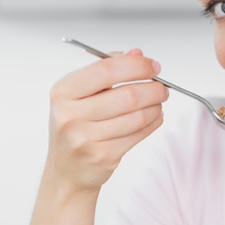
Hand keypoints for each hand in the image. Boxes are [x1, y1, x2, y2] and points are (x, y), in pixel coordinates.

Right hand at [46, 48, 167, 191]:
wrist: (67, 170)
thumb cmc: (75, 127)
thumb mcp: (80, 94)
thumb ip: (106, 70)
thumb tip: (136, 54)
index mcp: (63, 92)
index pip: (105, 70)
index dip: (136, 66)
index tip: (153, 66)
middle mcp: (70, 115)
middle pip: (126, 95)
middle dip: (153, 89)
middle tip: (162, 87)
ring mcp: (85, 138)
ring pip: (137, 116)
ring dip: (155, 107)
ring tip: (157, 103)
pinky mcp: (102, 156)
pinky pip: (138, 134)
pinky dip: (152, 123)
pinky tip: (153, 118)